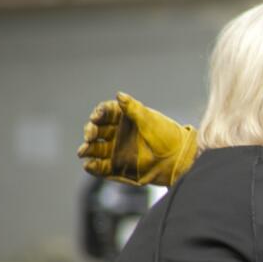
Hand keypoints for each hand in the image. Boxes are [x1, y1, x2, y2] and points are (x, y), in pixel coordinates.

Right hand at [76, 92, 196, 185]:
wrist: (179, 159)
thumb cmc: (167, 136)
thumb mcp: (150, 120)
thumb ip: (133, 109)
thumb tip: (119, 95)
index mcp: (125, 119)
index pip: (106, 112)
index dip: (99, 113)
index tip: (96, 117)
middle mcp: (118, 134)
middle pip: (96, 130)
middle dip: (90, 131)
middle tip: (90, 135)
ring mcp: (117, 150)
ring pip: (95, 148)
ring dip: (87, 149)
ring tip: (83, 151)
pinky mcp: (118, 167)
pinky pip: (101, 167)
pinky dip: (93, 166)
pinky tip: (89, 165)